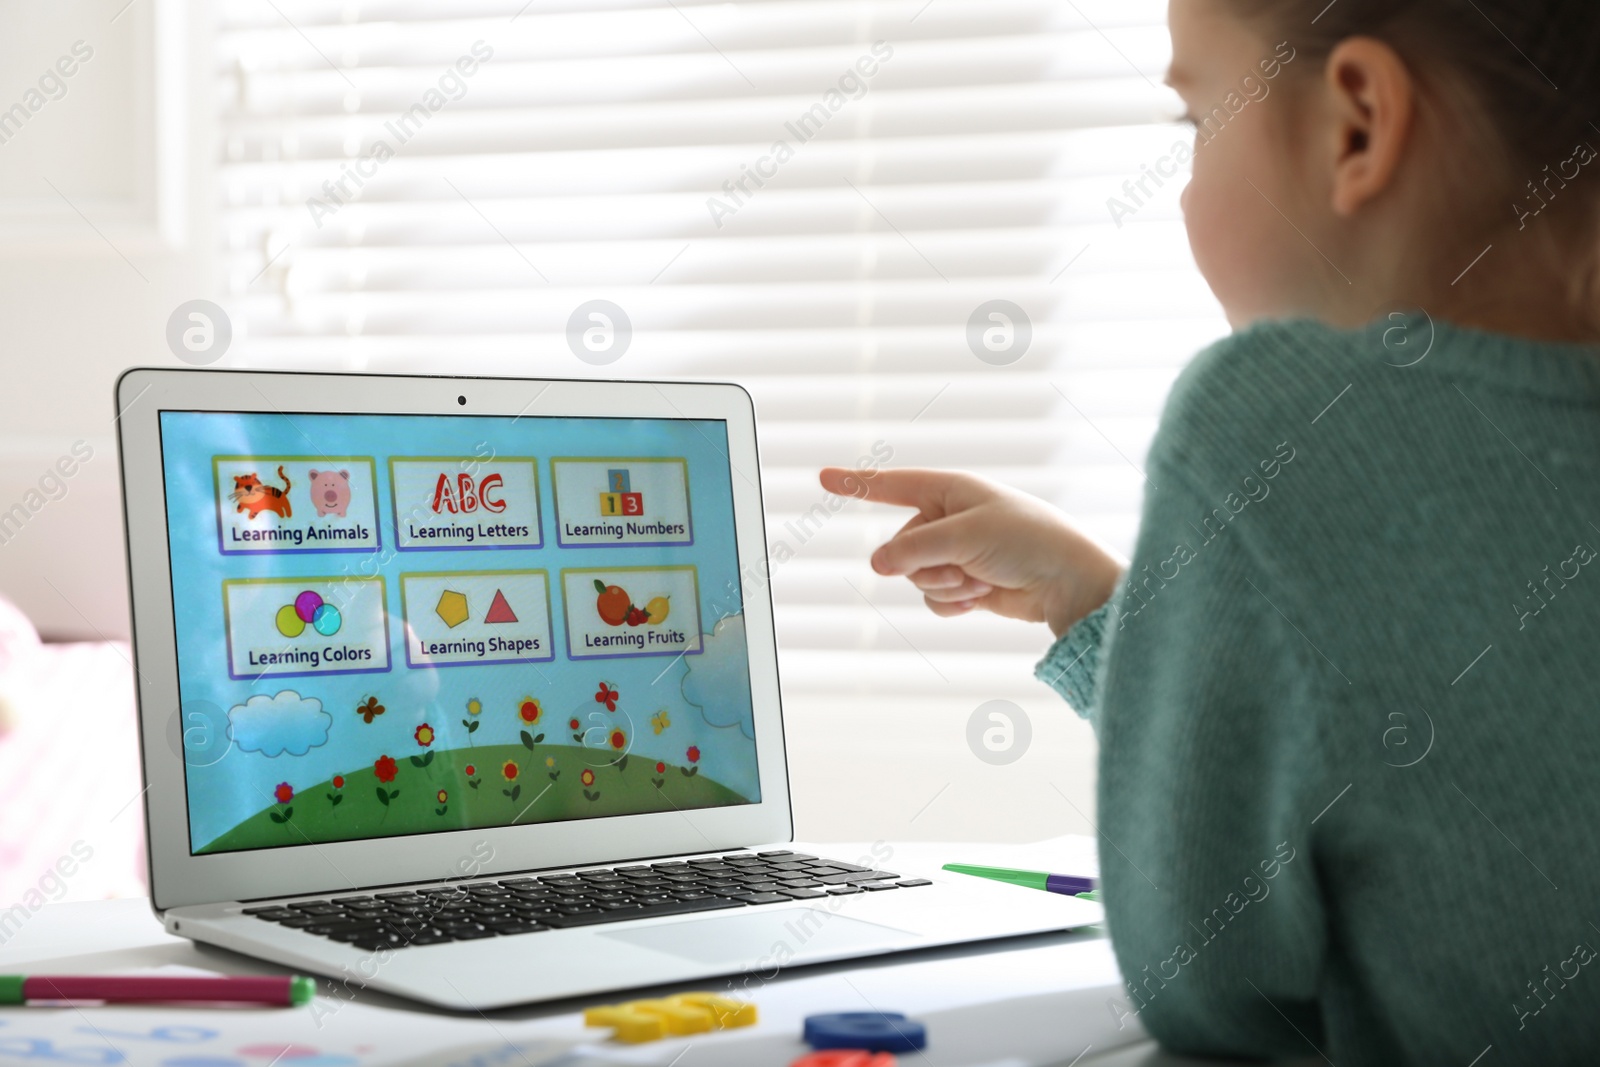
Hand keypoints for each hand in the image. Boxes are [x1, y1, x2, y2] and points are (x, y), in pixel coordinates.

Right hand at [819, 467, 1125, 636]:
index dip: (856, 483)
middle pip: (902, 547)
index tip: (821, 477)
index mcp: (950, 490)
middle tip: (964, 564)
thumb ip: (914, 549)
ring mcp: (957, 554)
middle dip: (926, 563)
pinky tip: (981, 598)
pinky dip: (952, 603)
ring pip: (916, 578)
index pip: (891, 486)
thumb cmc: (1028, 541)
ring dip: (944, 585)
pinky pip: (934, 599)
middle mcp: (949, 519)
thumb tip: (876, 564)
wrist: (1070, 582)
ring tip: (980, 580)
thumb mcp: (966, 536)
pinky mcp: (967, 585)